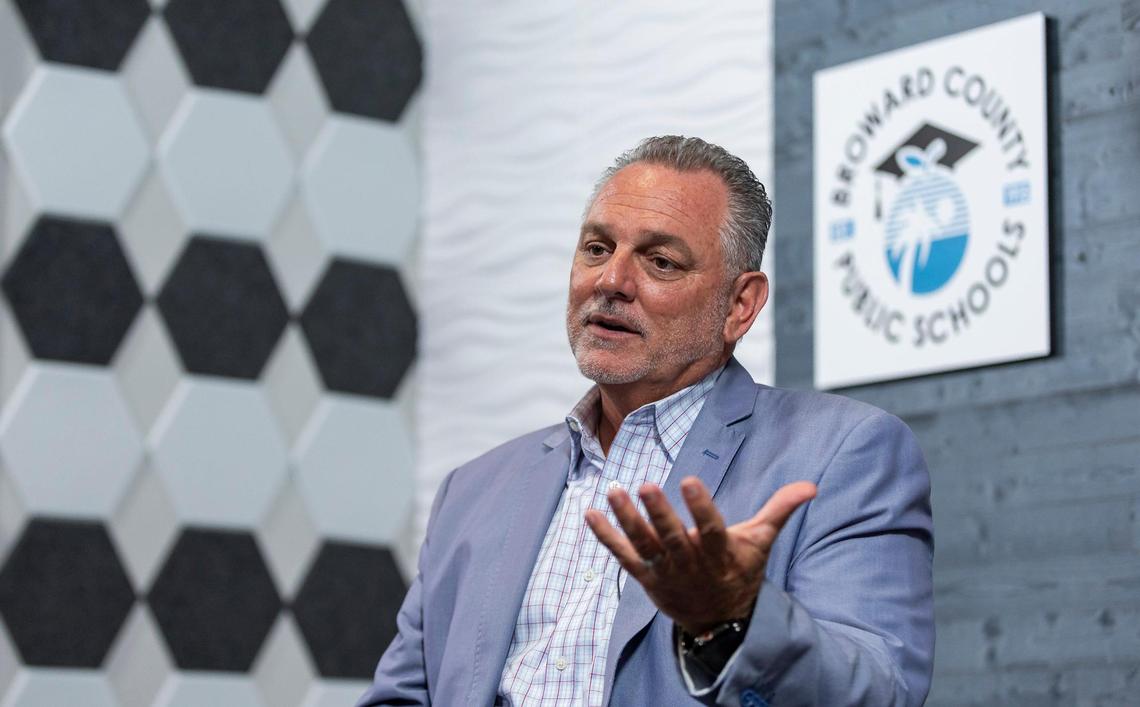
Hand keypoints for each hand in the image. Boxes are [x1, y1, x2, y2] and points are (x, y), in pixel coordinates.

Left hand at [585, 477, 816, 634]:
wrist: (720, 620)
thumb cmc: (740, 572)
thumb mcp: (761, 542)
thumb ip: (779, 510)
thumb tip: (810, 486)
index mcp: (719, 552)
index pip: (711, 527)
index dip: (700, 506)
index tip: (690, 481)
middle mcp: (690, 562)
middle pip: (672, 537)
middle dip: (658, 513)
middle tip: (646, 485)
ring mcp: (665, 571)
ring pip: (644, 544)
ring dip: (626, 519)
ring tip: (614, 491)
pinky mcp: (646, 576)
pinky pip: (623, 556)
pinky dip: (606, 536)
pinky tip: (591, 513)